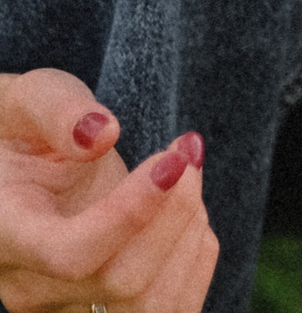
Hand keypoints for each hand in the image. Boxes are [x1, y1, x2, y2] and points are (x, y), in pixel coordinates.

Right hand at [0, 73, 217, 312]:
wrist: (18, 164)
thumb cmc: (22, 127)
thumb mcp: (27, 97)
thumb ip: (56, 109)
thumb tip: (101, 135)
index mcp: (3, 233)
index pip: (70, 254)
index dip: (131, 215)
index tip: (170, 160)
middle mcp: (27, 285)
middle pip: (121, 282)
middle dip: (175, 212)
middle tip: (184, 151)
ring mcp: (63, 306)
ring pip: (151, 305)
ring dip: (190, 235)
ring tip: (186, 177)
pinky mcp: (101, 306)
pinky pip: (168, 309)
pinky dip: (196, 259)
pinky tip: (189, 212)